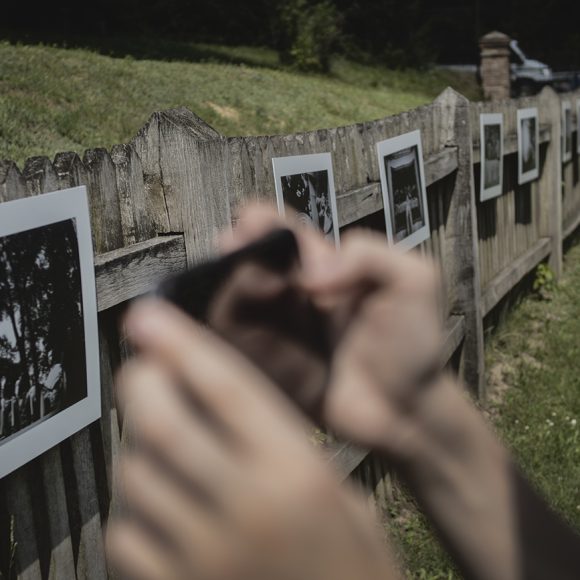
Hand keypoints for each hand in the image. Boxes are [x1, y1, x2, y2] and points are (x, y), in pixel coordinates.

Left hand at [107, 300, 395, 579]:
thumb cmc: (352, 563)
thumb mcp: (337, 490)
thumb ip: (279, 444)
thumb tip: (215, 397)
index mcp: (295, 473)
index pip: (225, 387)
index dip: (181, 342)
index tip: (147, 314)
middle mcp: (244, 508)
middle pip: (163, 423)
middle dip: (142, 381)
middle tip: (143, 367)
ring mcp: (202, 556)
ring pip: (135, 473)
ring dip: (137, 443)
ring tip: (157, 436)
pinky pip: (124, 533)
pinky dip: (131, 504)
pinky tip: (156, 498)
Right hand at [223, 204, 442, 458]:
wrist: (408, 408)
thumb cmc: (412, 343)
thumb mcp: (413, 281)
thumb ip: (370, 256)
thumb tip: (310, 275)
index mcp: (326, 268)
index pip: (286, 235)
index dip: (263, 223)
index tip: (248, 221)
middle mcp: (295, 296)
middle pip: (252, 265)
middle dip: (235, 253)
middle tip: (228, 252)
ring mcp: (279, 331)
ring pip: (238, 301)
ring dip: (225, 289)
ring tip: (219, 283)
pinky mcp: (271, 365)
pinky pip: (239, 343)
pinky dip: (224, 330)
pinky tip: (215, 320)